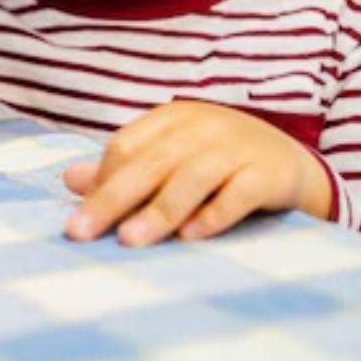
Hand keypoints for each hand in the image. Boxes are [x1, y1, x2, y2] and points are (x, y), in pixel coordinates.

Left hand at [62, 100, 331, 246]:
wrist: (291, 163)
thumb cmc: (218, 162)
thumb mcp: (171, 157)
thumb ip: (125, 169)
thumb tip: (69, 180)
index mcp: (171, 119)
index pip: (125, 146)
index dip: (101, 182)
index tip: (80, 219)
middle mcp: (202, 127)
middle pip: (149, 163)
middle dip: (112, 199)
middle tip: (81, 232)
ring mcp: (237, 148)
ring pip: (191, 178)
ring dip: (159, 211)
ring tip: (130, 241)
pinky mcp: (268, 172)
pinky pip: (238, 193)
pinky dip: (214, 214)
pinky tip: (190, 237)